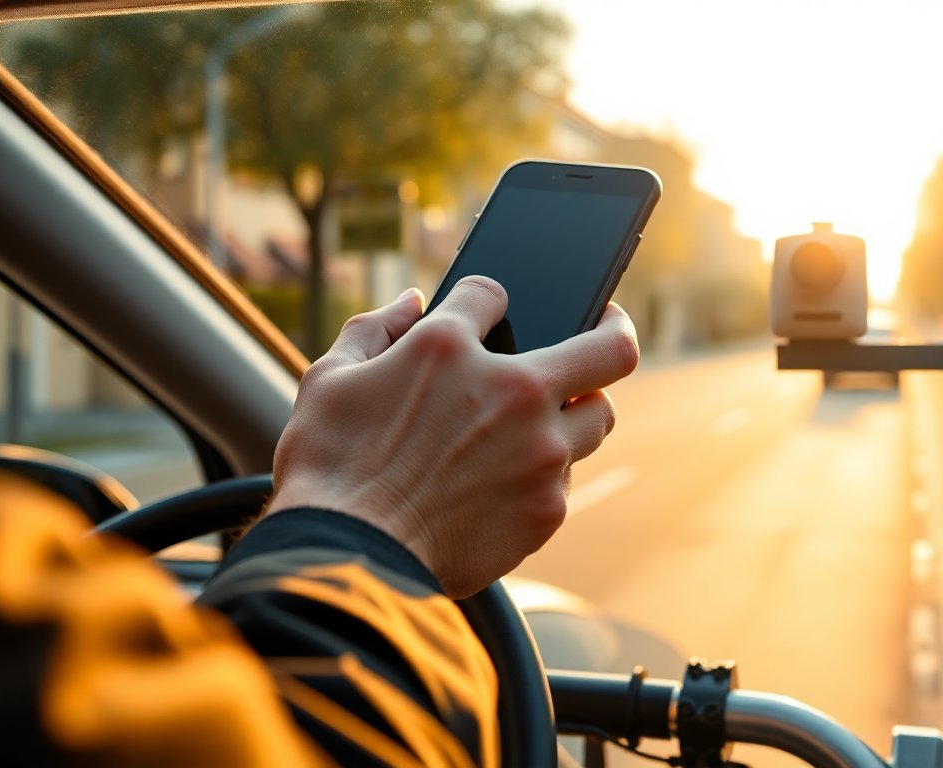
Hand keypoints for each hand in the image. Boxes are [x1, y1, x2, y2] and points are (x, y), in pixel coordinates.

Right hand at [265, 276, 638, 596]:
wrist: (347, 560)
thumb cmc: (330, 468)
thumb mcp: (330, 378)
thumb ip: (376, 329)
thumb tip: (411, 304)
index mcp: (449, 348)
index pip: (491, 295)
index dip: (486, 300)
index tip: (488, 311)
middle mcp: (512, 393)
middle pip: (610, 350)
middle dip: (613, 334)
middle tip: (606, 330)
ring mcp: (539, 453)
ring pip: (599, 418)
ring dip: (579, 411)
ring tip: (554, 416)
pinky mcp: (546, 509)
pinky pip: (565, 480)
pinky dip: (544, 474)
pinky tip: (511, 480)